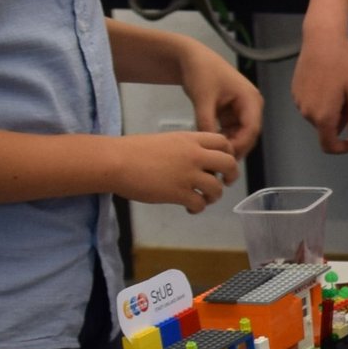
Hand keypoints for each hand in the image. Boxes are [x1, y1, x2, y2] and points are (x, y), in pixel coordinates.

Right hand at [113, 131, 238, 210]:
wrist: (115, 161)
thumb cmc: (133, 150)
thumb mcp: (166, 140)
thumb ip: (185, 148)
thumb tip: (195, 160)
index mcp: (190, 140)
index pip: (223, 142)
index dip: (229, 153)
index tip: (223, 162)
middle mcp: (194, 156)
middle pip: (229, 164)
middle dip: (231, 175)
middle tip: (225, 182)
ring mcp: (187, 175)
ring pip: (217, 188)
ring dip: (214, 196)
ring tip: (204, 198)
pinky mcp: (178, 193)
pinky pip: (200, 204)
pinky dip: (198, 208)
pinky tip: (190, 208)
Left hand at [178, 39, 262, 157]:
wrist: (189, 57)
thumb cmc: (201, 73)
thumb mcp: (203, 98)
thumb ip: (207, 122)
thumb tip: (209, 144)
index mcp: (251, 99)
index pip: (252, 129)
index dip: (240, 145)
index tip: (223, 156)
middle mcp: (251, 105)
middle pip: (249, 134)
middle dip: (235, 147)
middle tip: (219, 163)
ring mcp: (242, 109)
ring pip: (240, 134)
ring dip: (229, 144)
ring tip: (213, 156)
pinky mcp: (232, 112)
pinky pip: (231, 130)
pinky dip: (223, 137)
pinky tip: (211, 145)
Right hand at [291, 30, 347, 154]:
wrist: (322, 40)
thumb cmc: (343, 65)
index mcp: (323, 116)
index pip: (329, 146)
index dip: (344, 147)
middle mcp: (306, 113)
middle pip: (326, 129)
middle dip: (341, 121)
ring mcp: (298, 101)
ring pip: (318, 116)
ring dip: (331, 110)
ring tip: (340, 88)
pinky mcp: (294, 91)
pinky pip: (310, 104)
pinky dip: (321, 100)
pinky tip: (328, 82)